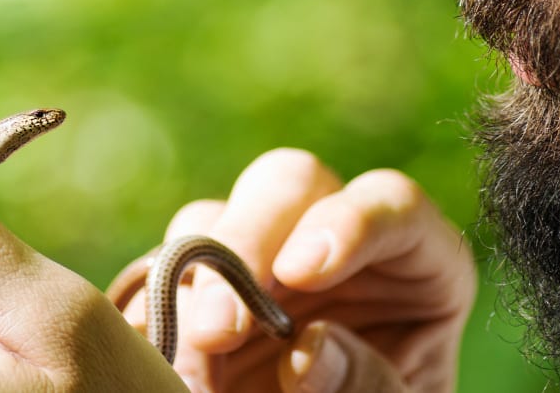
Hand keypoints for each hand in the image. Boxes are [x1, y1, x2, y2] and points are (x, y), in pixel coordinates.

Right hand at [121, 149, 476, 392]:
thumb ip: (368, 381)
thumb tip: (304, 351)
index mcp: (410, 257)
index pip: (388, 201)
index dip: (347, 222)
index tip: (304, 271)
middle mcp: (329, 240)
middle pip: (286, 186)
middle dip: (243, 243)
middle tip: (217, 328)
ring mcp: (259, 261)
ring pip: (207, 222)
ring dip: (187, 286)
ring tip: (185, 369)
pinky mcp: (199, 295)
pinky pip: (154, 282)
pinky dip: (148, 321)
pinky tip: (154, 364)